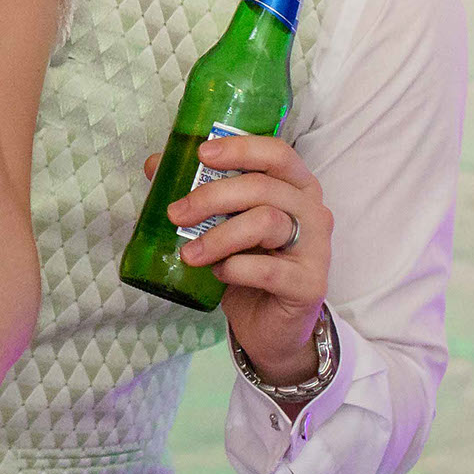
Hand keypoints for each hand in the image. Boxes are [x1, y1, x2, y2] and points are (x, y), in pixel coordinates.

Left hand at [150, 136, 331, 383]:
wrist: (269, 326)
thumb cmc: (248, 264)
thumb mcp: (223, 223)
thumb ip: (197, 191)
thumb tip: (156, 164)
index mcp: (295, 187)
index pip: (277, 153)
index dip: (240, 148)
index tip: (202, 153)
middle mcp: (313, 210)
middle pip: (263, 187)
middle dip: (212, 196)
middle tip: (175, 214)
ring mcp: (316, 247)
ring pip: (267, 222)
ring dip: (219, 236)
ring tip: (189, 254)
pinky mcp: (311, 284)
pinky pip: (269, 269)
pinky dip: (236, 268)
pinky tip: (219, 273)